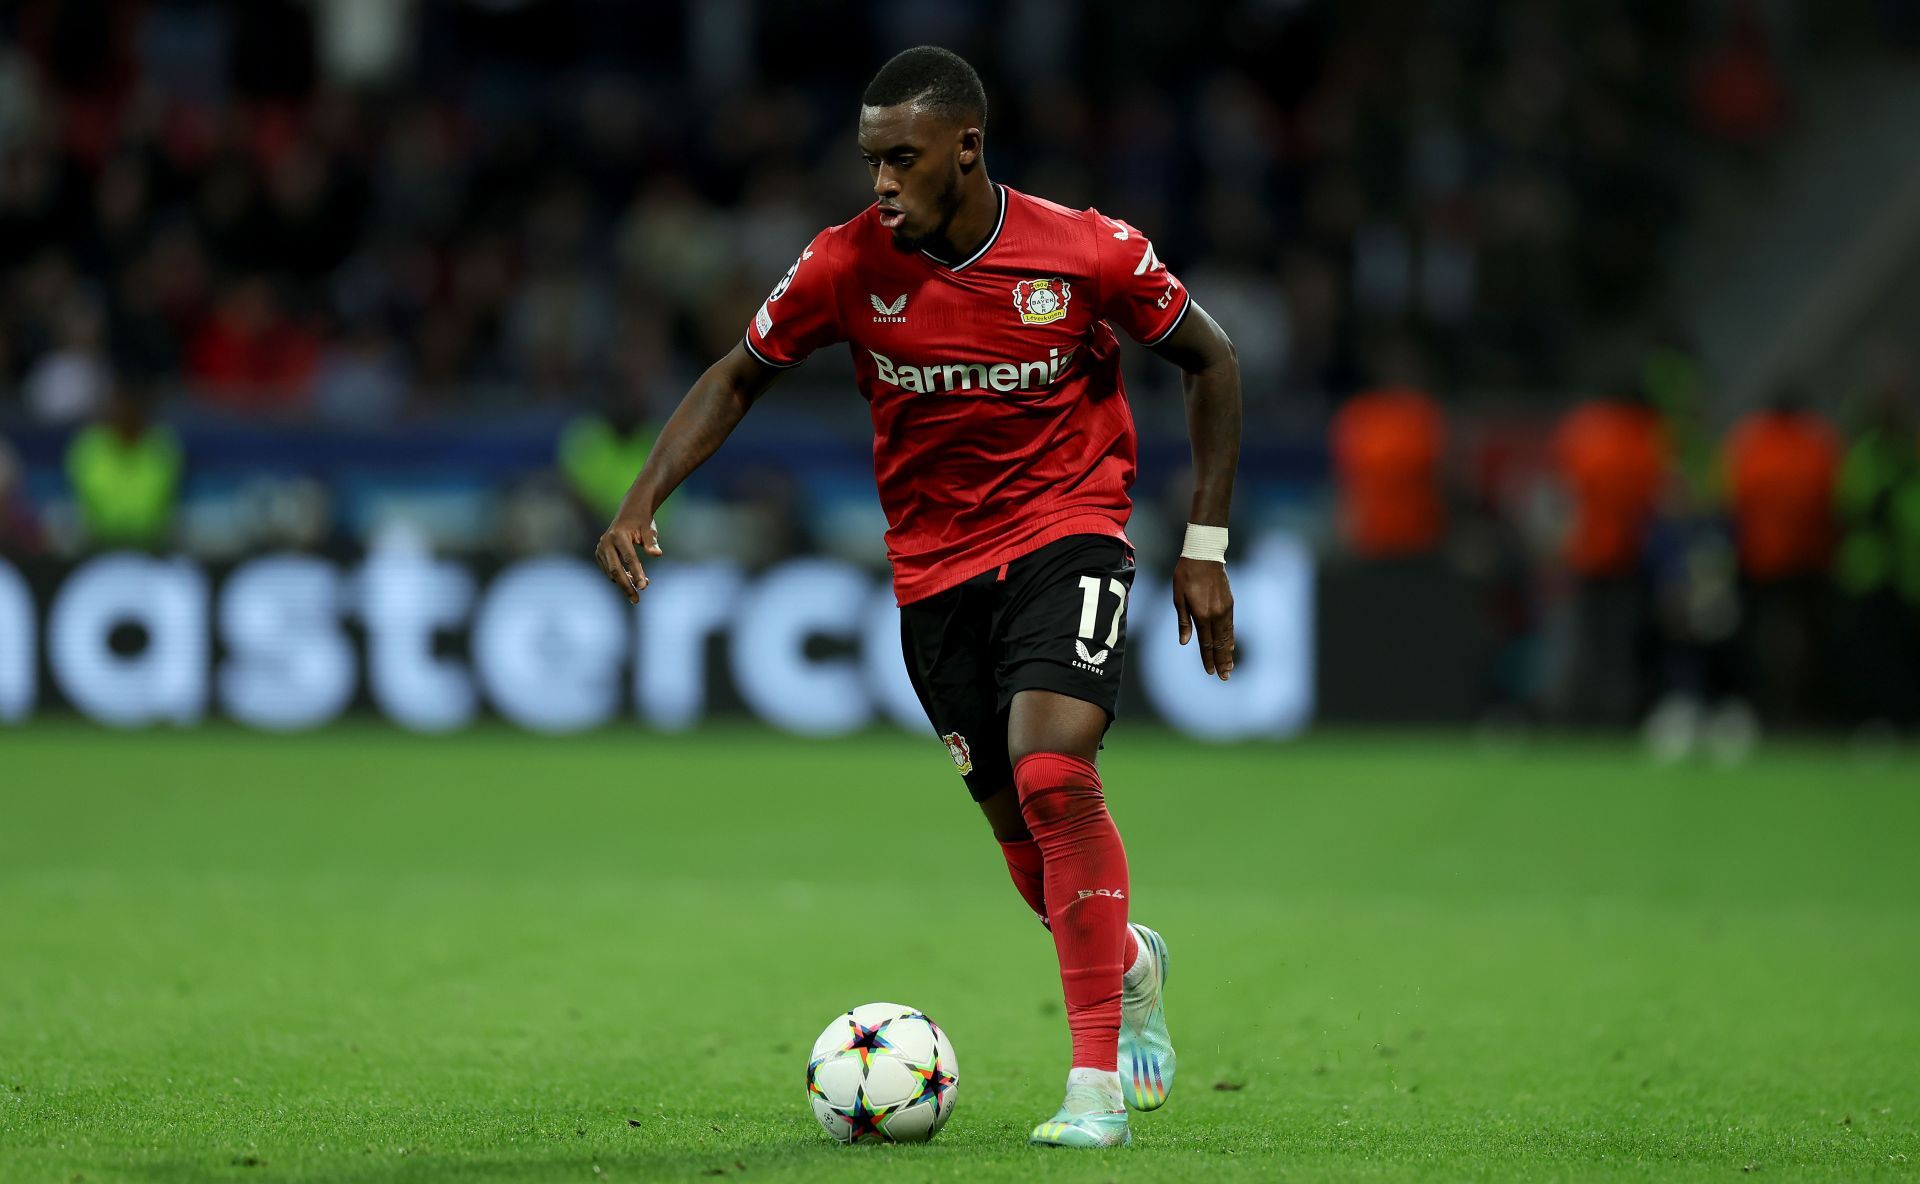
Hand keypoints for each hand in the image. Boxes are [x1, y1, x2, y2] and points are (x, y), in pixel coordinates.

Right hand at [595, 507, 662, 603]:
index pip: (629, 558)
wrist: (629, 512)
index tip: (644, 586)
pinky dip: (620, 577)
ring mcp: (600, 548)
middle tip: (636, 600)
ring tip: (641, 588)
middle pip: (615, 569)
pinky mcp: (600, 553)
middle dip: (626, 586)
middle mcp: (606, 542)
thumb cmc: (642, 522)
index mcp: (618, 535)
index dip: (636, 573)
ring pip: (611, 572)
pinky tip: (633, 579)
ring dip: (625, 582)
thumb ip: (652, 542)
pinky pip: (609, 570)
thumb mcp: (649, 530)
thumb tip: (658, 554)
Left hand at [1173, 556, 1233, 679]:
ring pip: (1228, 636)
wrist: (1204, 555)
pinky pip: (1231, 626)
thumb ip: (1184, 621)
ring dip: (1229, 653)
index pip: (1205, 643)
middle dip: (1221, 661)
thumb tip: (1185, 641)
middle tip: (1224, 677)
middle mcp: (1216, 614)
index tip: (1210, 671)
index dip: (1207, 658)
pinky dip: (1231, 638)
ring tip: (1230, 667)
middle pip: (1220, 644)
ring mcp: (1225, 609)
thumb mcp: (1178, 597)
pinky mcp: (1230, 603)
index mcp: (1202, 614)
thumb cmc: (1186, 575)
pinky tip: (1231, 646)